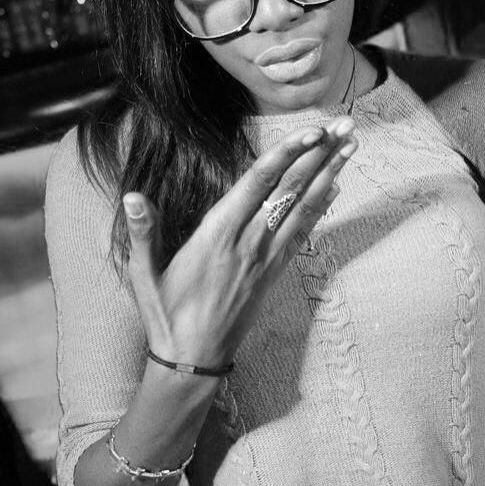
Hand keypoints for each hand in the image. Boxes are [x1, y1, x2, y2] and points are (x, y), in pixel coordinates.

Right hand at [122, 116, 356, 368]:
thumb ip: (143, 232)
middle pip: (291, 189)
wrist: (194, 360)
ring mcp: (266, 258)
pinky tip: (335, 187)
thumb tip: (131, 196)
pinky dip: (321, 208)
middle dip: (320, 154)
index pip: (258, 184)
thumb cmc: (166, 314)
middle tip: (347, 125)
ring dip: (329, 174)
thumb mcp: (144, 275)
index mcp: (217, 235)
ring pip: (303, 208)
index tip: (312, 131)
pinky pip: (303, 234)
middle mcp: (249, 242)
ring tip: (351, 146)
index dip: (287, 154)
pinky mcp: (274, 273)